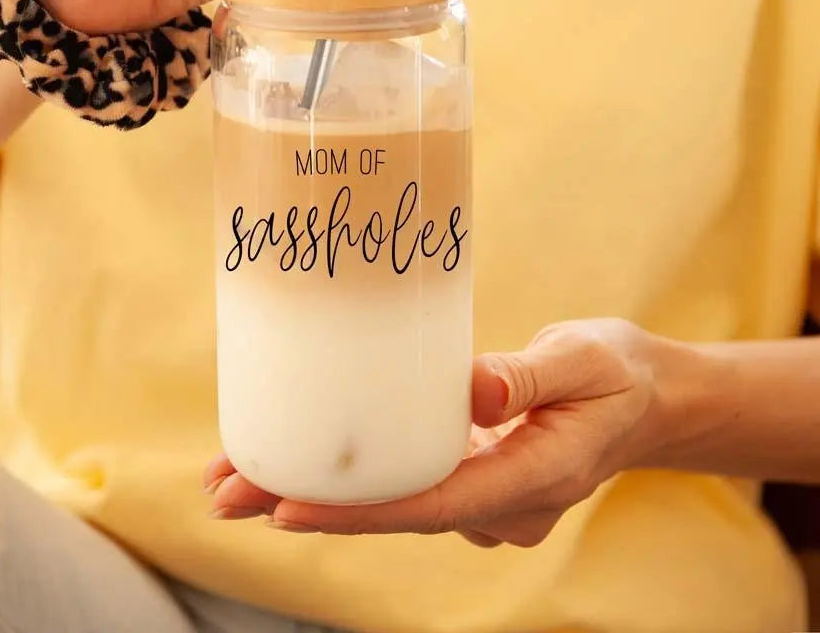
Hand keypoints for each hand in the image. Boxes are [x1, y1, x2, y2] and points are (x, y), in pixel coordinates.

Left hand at [206, 319, 675, 544]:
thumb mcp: (584, 358)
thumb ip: (530, 376)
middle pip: (394, 513)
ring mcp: (485, 499)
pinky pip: (402, 483)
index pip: (432, 505)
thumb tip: (474, 393)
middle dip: (307, 507)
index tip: (285, 509)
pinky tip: (294, 459)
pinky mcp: (470, 477)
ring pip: (390, 503)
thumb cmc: (616, 373)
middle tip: (223, 496)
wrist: (646, 401)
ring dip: (315, 491)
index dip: (357, 513)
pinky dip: (349, 476)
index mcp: (533, 478)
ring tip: (231, 477)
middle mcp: (502, 505)